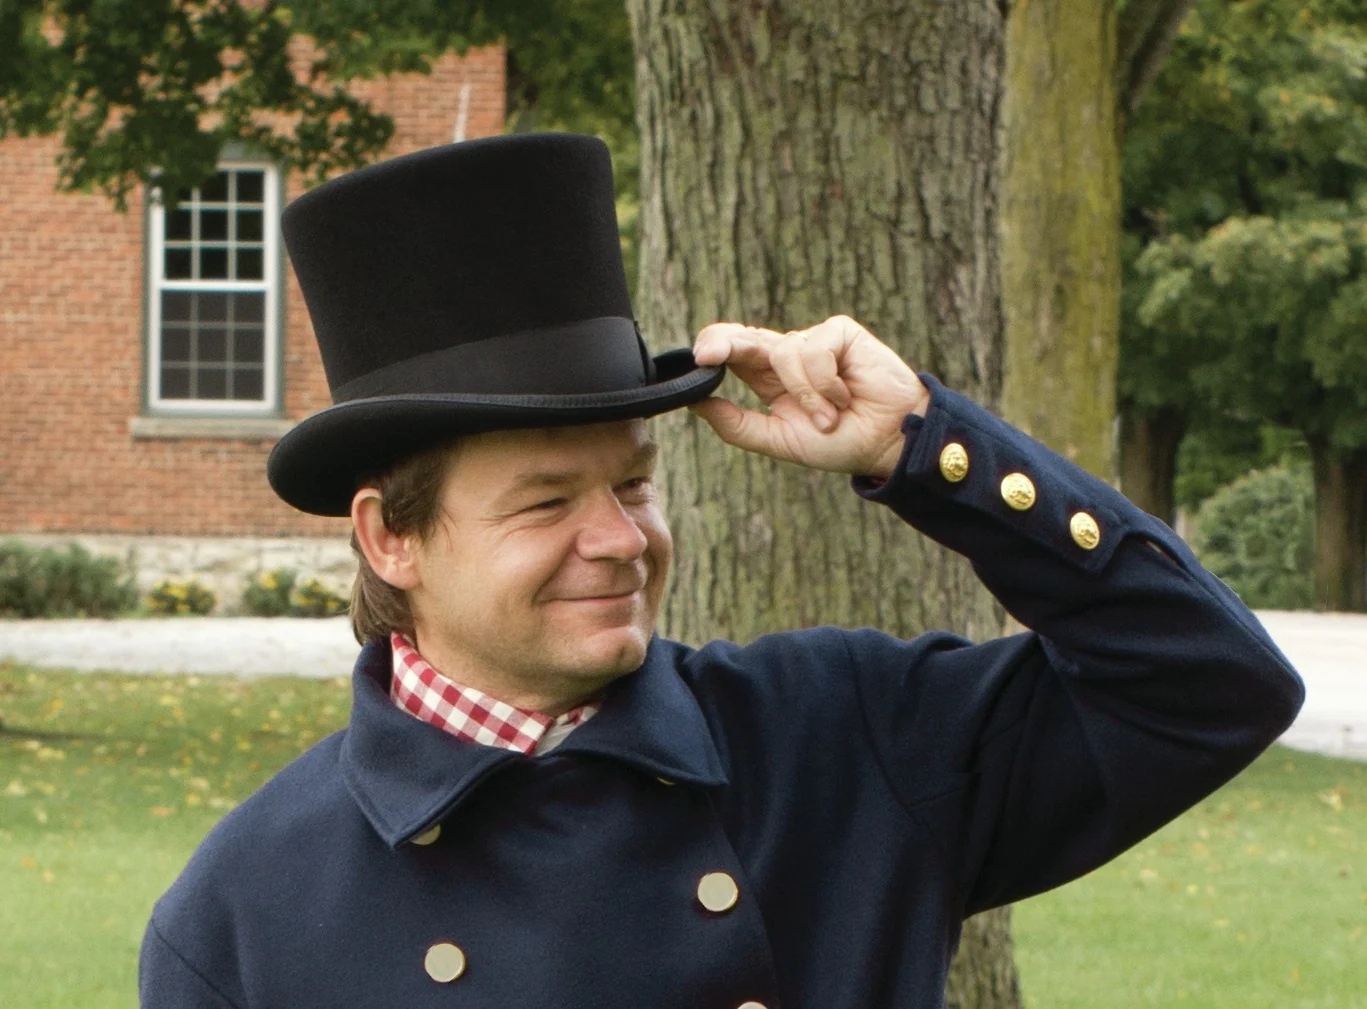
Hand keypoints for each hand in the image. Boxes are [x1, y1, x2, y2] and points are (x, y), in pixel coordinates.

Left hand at [689, 315, 929, 479]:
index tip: (696, 361)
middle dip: (722, 343)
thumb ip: (739, 426)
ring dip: (806, 396)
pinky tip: (846, 396)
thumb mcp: (781, 440)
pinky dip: (825, 382)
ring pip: (783, 354)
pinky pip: (813, 350)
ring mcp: (813, 341)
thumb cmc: (839, 443)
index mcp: (768, 378)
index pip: (730, 354)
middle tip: (706, 355)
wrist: (888, 442)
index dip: (710, 349)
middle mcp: (786, 356)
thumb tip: (696, 405)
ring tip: (830, 416)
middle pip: (742, 336)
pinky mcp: (839, 332)